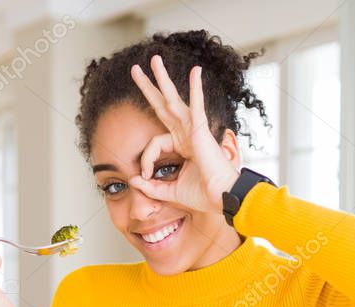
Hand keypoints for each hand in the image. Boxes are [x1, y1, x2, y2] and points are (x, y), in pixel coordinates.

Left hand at [128, 55, 239, 212]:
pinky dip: (197, 89)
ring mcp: (194, 130)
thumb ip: (151, 186)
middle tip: (135, 70)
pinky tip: (196, 71)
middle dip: (148, 87)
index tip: (144, 175)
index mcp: (181, 146)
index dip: (146, 159)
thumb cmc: (202, 195)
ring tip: (153, 60)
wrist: (221, 198)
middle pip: (162, 105)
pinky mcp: (202, 131)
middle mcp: (187, 134)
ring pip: (174, 99)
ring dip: (162, 79)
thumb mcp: (169, 191)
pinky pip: (197, 106)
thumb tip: (133, 180)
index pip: (154, 143)